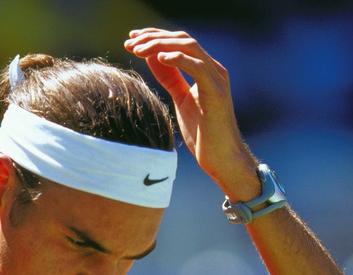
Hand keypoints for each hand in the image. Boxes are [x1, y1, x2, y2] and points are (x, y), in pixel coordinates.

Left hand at [124, 28, 257, 197]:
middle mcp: (213, 69)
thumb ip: (170, 77)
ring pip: (189, 46)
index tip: (131, 40)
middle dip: (153, 37)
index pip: (178, 42)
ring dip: (160, 44)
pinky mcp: (217, 92)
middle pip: (182, 39)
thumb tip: (153, 57)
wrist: (222, 159)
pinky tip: (159, 58)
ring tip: (138, 50)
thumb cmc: (203, 134)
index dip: (154, 37)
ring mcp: (217, 79)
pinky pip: (197, 66)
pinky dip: (178, 58)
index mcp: (205, 70)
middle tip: (130, 42)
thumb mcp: (181, 99)